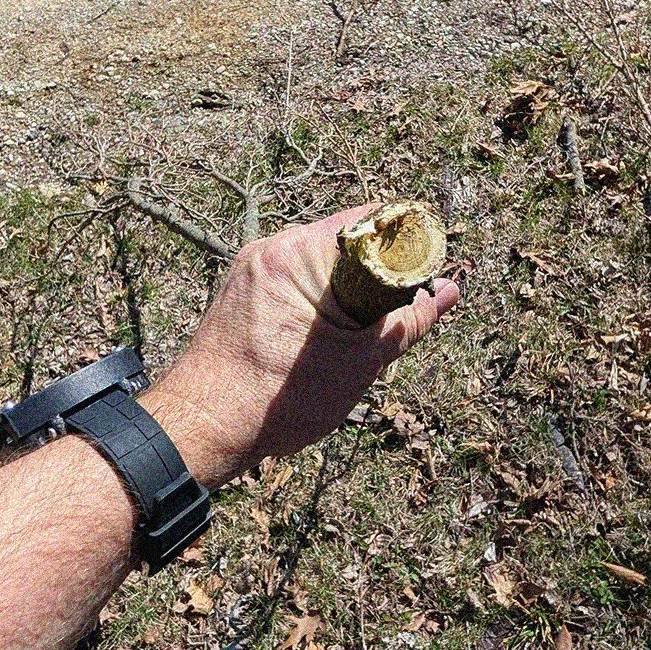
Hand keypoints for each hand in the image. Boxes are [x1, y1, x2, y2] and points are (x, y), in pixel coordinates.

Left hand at [139, 205, 459, 486]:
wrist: (201, 428)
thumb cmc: (277, 399)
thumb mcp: (362, 361)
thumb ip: (411, 320)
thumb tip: (450, 290)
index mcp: (299, 254)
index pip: (372, 220)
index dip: (408, 243)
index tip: (430, 271)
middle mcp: (271, 248)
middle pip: (348, 242)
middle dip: (380, 274)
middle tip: (399, 315)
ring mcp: (252, 268)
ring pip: (322, 265)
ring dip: (350, 292)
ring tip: (358, 338)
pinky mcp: (242, 290)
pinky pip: (296, 281)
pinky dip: (321, 302)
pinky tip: (326, 341)